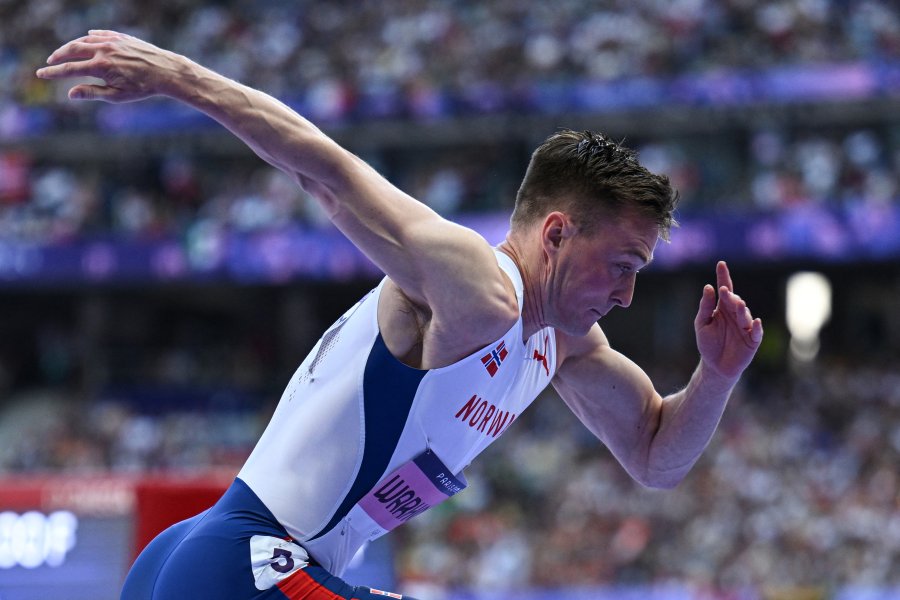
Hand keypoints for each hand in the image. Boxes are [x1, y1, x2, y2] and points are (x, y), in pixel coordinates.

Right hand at [35, 30, 181, 102]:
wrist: (166, 71)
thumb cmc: (143, 88)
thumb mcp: (117, 95)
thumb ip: (92, 93)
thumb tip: (70, 93)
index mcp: (100, 66)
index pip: (69, 69)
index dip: (53, 72)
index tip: (41, 74)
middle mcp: (103, 50)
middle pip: (72, 50)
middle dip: (58, 56)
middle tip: (50, 61)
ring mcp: (112, 41)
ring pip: (85, 40)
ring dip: (72, 46)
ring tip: (66, 52)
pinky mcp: (121, 37)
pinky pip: (100, 34)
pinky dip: (90, 36)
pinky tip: (87, 38)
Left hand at [694, 261, 762, 380]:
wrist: (715, 366)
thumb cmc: (708, 343)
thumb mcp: (701, 324)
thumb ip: (705, 307)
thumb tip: (708, 288)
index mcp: (723, 309)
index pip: (725, 289)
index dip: (723, 277)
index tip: (721, 264)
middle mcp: (736, 315)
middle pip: (735, 301)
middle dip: (731, 297)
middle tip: (725, 292)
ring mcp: (745, 327)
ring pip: (746, 315)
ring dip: (742, 310)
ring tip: (738, 304)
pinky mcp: (752, 341)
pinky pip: (756, 333)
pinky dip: (757, 328)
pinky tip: (755, 322)